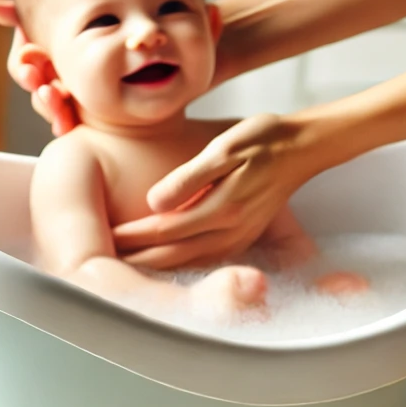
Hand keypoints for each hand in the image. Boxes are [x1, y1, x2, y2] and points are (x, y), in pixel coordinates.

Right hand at [0, 0, 78, 135]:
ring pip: (48, 107)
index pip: (20, 67)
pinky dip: (63, 124)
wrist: (123, 44)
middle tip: (40, 82)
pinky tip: (65, 126)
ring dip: (48, 105)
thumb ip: (18, 12)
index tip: (29, 62)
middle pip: (33, 89)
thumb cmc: (84, 24)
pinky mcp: (79, 114)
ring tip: (57, 96)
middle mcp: (47, 80)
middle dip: (34, 84)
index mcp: (38, 59)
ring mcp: (63, 99)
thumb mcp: (53, 17)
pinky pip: (65, 123)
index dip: (22, 67)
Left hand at [112, 114, 320, 268]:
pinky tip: (163, 262)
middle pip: (172, 254)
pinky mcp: (243, 238)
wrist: (301, 148)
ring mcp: (238, 238)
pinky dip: (179, 264)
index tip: (105, 235)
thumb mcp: (224, 148)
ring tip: (125, 265)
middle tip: (104, 260)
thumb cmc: (262, 140)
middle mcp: (230, 230)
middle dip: (136, 258)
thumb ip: (188, 177)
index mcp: (222, 208)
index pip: (163, 229)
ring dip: (155, 266)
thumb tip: (153, 203)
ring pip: (188, 262)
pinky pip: (205, 259)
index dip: (131, 235)